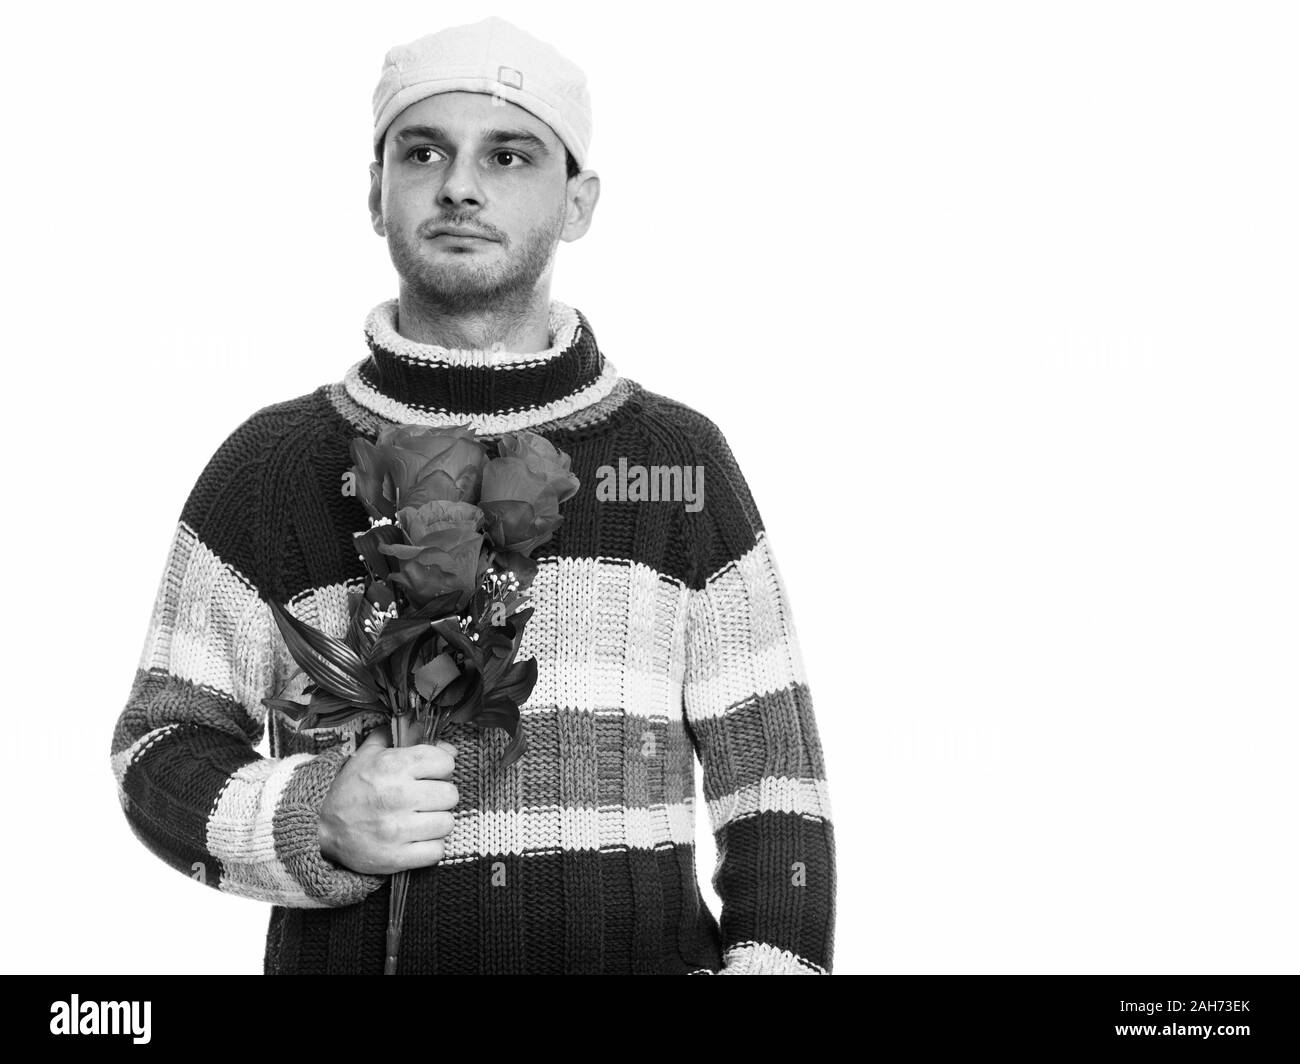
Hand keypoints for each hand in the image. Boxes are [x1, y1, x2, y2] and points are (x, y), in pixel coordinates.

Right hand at [318, 723, 457, 874]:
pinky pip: (436, 851)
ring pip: (447, 823)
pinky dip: (430, 847)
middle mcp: (396, 795)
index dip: (441, 768)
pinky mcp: (396, 857)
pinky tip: (415, 840)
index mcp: (392, 766)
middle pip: (450, 794)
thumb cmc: (353, 788)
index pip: (446, 762)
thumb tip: (446, 743)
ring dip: (436, 822)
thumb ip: (406, 737)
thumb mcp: (371, 754)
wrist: (322, 828)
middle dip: (440, 796)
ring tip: (419, 820)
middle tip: (424, 799)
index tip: (430, 774)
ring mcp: (396, 829)